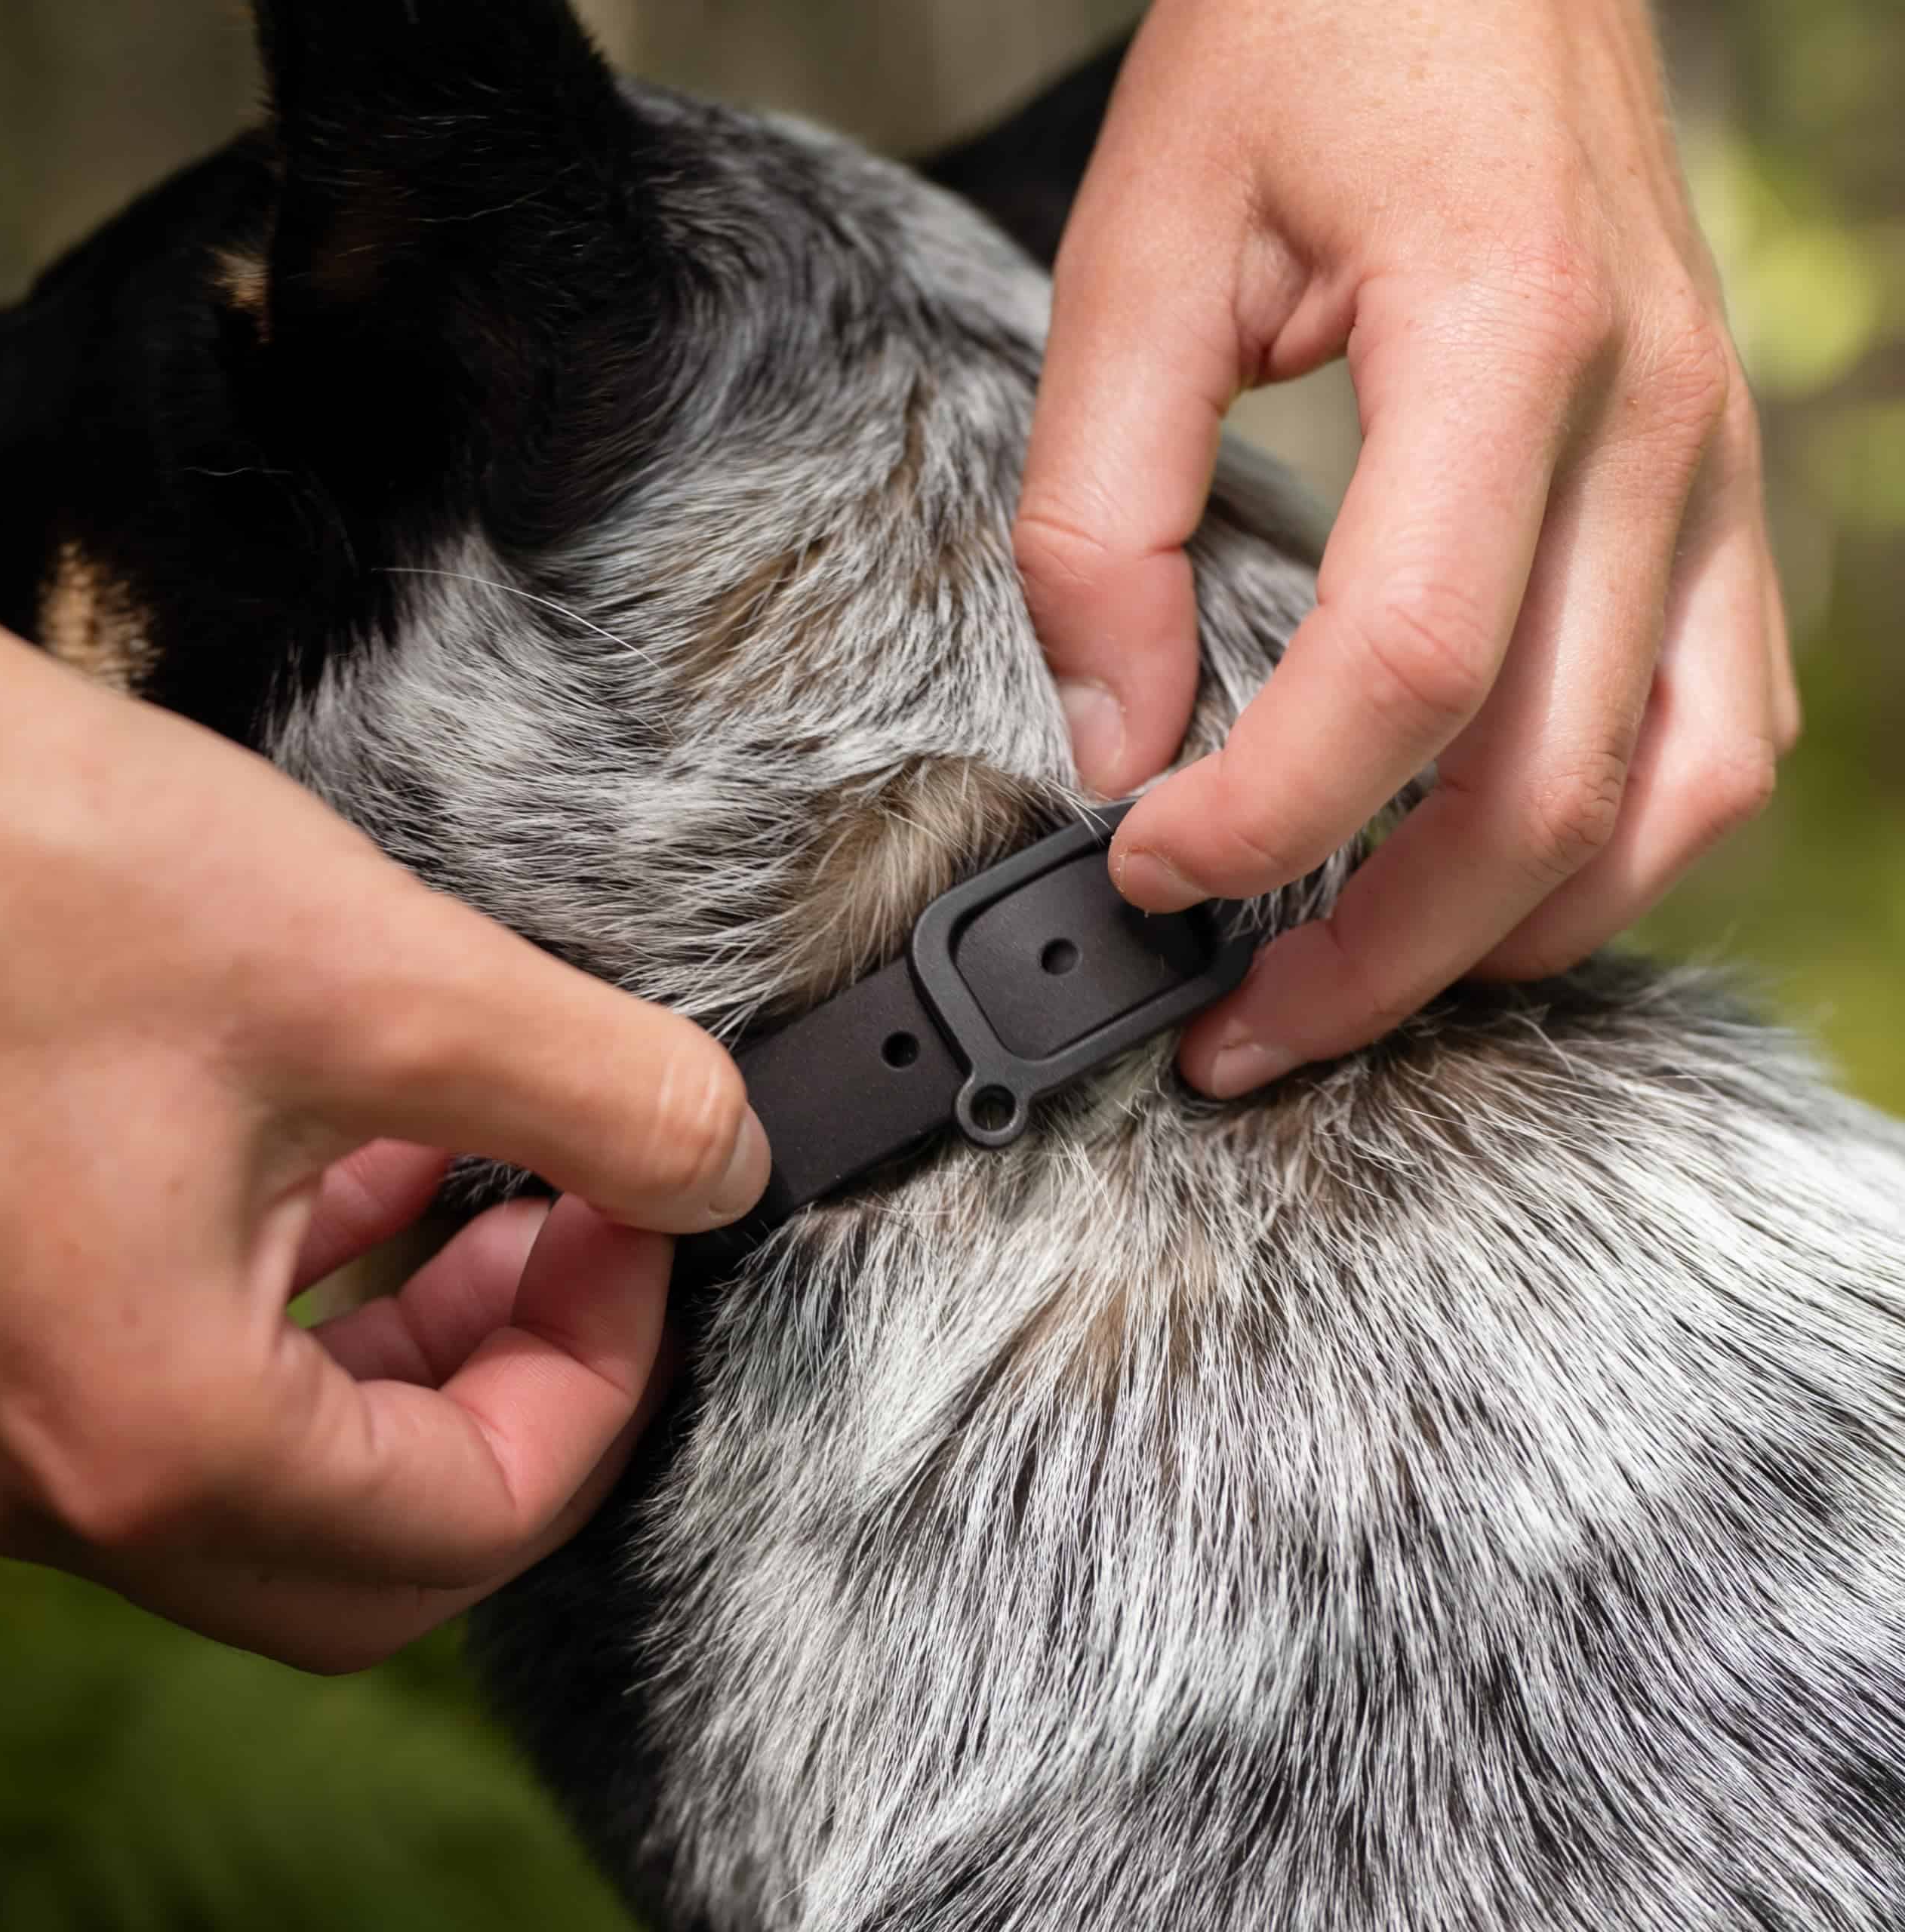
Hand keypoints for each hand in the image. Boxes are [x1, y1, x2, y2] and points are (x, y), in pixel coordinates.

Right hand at [0, 618, 767, 1670]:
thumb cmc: (26, 872)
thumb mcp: (373, 979)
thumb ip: (595, 1093)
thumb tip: (723, 1163)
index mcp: (154, 1428)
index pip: (479, 1514)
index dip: (608, 1370)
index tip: (646, 1226)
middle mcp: (50, 1467)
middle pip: (379, 1541)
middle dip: (522, 1391)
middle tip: (589, 1244)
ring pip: (280, 1470)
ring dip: (422, 1350)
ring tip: (502, 1204)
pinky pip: (183, 1379)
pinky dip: (311, 1302)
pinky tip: (371, 1170)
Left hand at [1017, 0, 1797, 1094]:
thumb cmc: (1305, 41)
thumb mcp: (1140, 251)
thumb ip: (1106, 518)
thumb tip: (1120, 742)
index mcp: (1494, 342)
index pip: (1405, 670)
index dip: (1267, 820)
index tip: (1144, 870)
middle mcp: (1644, 425)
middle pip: (1544, 789)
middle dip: (1377, 954)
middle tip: (1236, 1026)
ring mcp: (1710, 467)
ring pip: (1665, 798)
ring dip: (1505, 933)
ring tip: (1358, 983)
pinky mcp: (1713, 490)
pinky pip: (1719, 727)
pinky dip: (1612, 843)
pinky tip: (1495, 876)